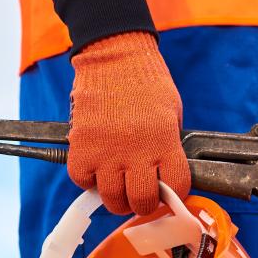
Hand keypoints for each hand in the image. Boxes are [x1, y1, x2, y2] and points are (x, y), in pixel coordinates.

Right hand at [67, 31, 190, 215]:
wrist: (114, 55)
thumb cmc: (145, 80)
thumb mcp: (171, 113)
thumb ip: (168, 146)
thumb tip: (162, 173)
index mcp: (164, 142)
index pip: (176, 188)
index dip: (174, 193)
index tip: (168, 189)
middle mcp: (136, 152)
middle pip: (141, 202)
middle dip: (143, 203)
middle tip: (140, 193)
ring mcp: (106, 151)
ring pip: (111, 198)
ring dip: (116, 196)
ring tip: (117, 184)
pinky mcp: (81, 146)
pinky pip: (82, 180)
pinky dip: (88, 179)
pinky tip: (96, 168)